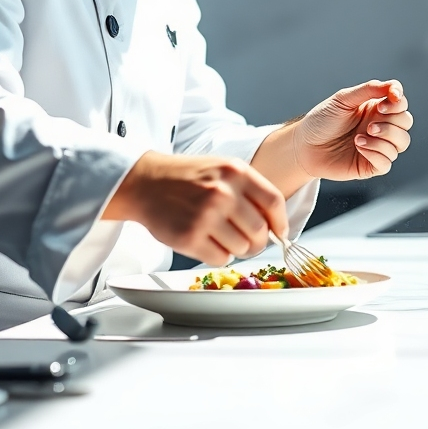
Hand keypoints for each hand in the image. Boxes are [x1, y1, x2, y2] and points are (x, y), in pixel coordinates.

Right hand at [103, 151, 287, 265]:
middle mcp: (223, 192)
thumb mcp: (223, 168)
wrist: (146, 182)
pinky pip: (221, 259)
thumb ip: (250, 190)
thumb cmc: (188, 177)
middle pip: (260, 231)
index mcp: (236, 172)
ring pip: (242, 249)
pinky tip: (207, 242)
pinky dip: (218, 256)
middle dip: (258, 241)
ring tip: (221, 236)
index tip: (279, 232)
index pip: (274, 202)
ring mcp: (205, 215)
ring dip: (236, 249)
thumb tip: (275, 224)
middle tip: (248, 241)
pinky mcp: (189, 237)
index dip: (281, 222)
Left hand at [292, 80, 411, 181]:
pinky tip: (358, 146)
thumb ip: (368, 90)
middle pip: (406, 122)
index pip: (400, 102)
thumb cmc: (321, 121)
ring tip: (359, 136)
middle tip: (370, 124)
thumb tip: (392, 86)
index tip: (391, 97)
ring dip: (384, 137)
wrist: (304, 146)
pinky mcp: (371, 165)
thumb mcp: (343, 99)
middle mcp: (380, 126)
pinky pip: (388, 162)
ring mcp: (377, 146)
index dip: (399, 100)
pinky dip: (376, 153)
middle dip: (392, 122)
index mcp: (375, 108)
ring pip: (402, 142)